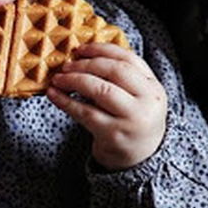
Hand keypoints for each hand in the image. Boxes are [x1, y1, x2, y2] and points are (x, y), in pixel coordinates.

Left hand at [47, 42, 166, 168]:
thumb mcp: (137, 97)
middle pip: (114, 71)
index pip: (127, 59)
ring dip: (74, 80)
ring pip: (100, 90)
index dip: (101, 50)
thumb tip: (81, 55)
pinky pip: (85, 113)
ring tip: (58, 79)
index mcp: (153, 87)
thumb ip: (121, 76)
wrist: (141, 159)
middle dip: (85, 64)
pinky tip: (53, 95)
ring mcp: (131, 120)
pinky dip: (66, 101)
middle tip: (66, 65)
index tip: (80, 49)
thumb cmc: (132, 121)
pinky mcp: (113, 135)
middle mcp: (147, 102)